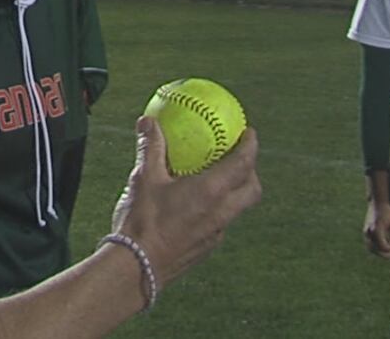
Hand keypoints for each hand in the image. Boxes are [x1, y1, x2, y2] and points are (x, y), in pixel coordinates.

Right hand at [110, 117, 260, 285]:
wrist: (138, 268)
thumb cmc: (142, 221)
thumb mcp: (143, 178)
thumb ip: (150, 148)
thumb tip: (148, 121)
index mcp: (211, 192)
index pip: (243, 164)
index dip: (250, 146)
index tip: (249, 133)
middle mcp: (220, 213)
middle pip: (251, 190)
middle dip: (251, 171)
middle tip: (238, 157)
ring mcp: (215, 233)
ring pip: (237, 208)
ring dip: (235, 192)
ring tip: (217, 180)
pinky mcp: (205, 248)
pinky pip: (220, 223)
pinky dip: (217, 209)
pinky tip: (194, 206)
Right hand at [363, 200, 389, 258]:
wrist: (377, 203)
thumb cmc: (388, 213)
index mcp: (377, 230)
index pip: (383, 247)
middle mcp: (369, 232)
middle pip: (375, 250)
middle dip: (385, 255)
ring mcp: (365, 232)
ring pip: (371, 249)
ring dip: (380, 252)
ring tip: (389, 251)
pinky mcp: (365, 232)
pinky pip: (369, 244)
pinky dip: (376, 247)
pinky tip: (385, 244)